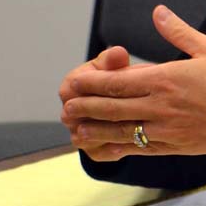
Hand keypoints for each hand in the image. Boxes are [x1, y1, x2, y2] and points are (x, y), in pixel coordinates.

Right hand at [59, 46, 133, 160]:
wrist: (124, 102)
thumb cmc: (117, 76)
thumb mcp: (115, 65)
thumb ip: (114, 59)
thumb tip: (118, 53)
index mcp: (70, 88)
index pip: (75, 86)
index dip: (97, 82)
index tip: (123, 75)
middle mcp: (69, 114)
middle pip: (80, 114)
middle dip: (105, 107)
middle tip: (133, 103)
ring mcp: (80, 135)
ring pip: (90, 136)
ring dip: (110, 130)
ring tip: (136, 121)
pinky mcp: (94, 151)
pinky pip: (103, 152)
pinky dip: (117, 146)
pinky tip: (136, 139)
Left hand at [61, 6, 205, 160]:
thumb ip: (179, 32)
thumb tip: (158, 11)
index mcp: (168, 79)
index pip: (119, 82)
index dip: (93, 84)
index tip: (74, 82)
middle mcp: (162, 106)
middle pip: (113, 108)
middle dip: (86, 107)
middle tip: (66, 106)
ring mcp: (167, 130)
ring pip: (121, 132)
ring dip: (96, 130)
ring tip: (77, 129)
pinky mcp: (176, 146)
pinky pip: (140, 149)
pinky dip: (120, 149)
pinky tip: (108, 148)